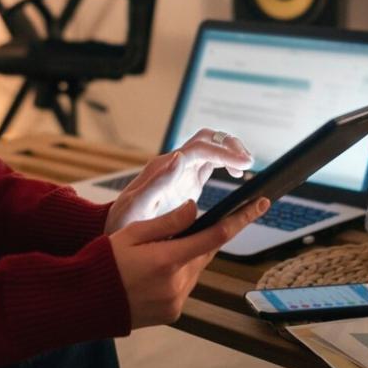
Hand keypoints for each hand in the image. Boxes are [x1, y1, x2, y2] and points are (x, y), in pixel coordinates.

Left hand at [104, 128, 253, 234]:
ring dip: (230, 151)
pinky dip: (227, 163)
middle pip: (207, 139)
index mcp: (165, 167)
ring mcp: (182, 171)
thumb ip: (156, 182)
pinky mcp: (188, 180)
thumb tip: (178, 156)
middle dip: (230, 145)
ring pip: (211, 147)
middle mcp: (175, 164)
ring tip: (247, 166)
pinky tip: (237, 175)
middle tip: (249, 162)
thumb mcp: (135, 204)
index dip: (224, 152)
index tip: (244, 164)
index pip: (200, 148)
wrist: (118, 229)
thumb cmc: (123, 220)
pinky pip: (210, 163)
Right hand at [109, 196, 270, 327]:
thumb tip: (195, 209)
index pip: (215, 235)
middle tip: (187, 229)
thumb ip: (168, 222)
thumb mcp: (132, 233)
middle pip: (206, 253)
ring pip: (196, 270)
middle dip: (203, 238)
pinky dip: (180, 275)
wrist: (84, 302)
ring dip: (189, 257)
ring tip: (159, 253)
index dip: (241, 218)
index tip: (260, 204)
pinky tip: (156, 272)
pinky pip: (186, 287)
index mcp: (167, 260)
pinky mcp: (173, 314)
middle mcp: (177, 285)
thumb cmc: (103, 262)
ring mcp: (176, 302)